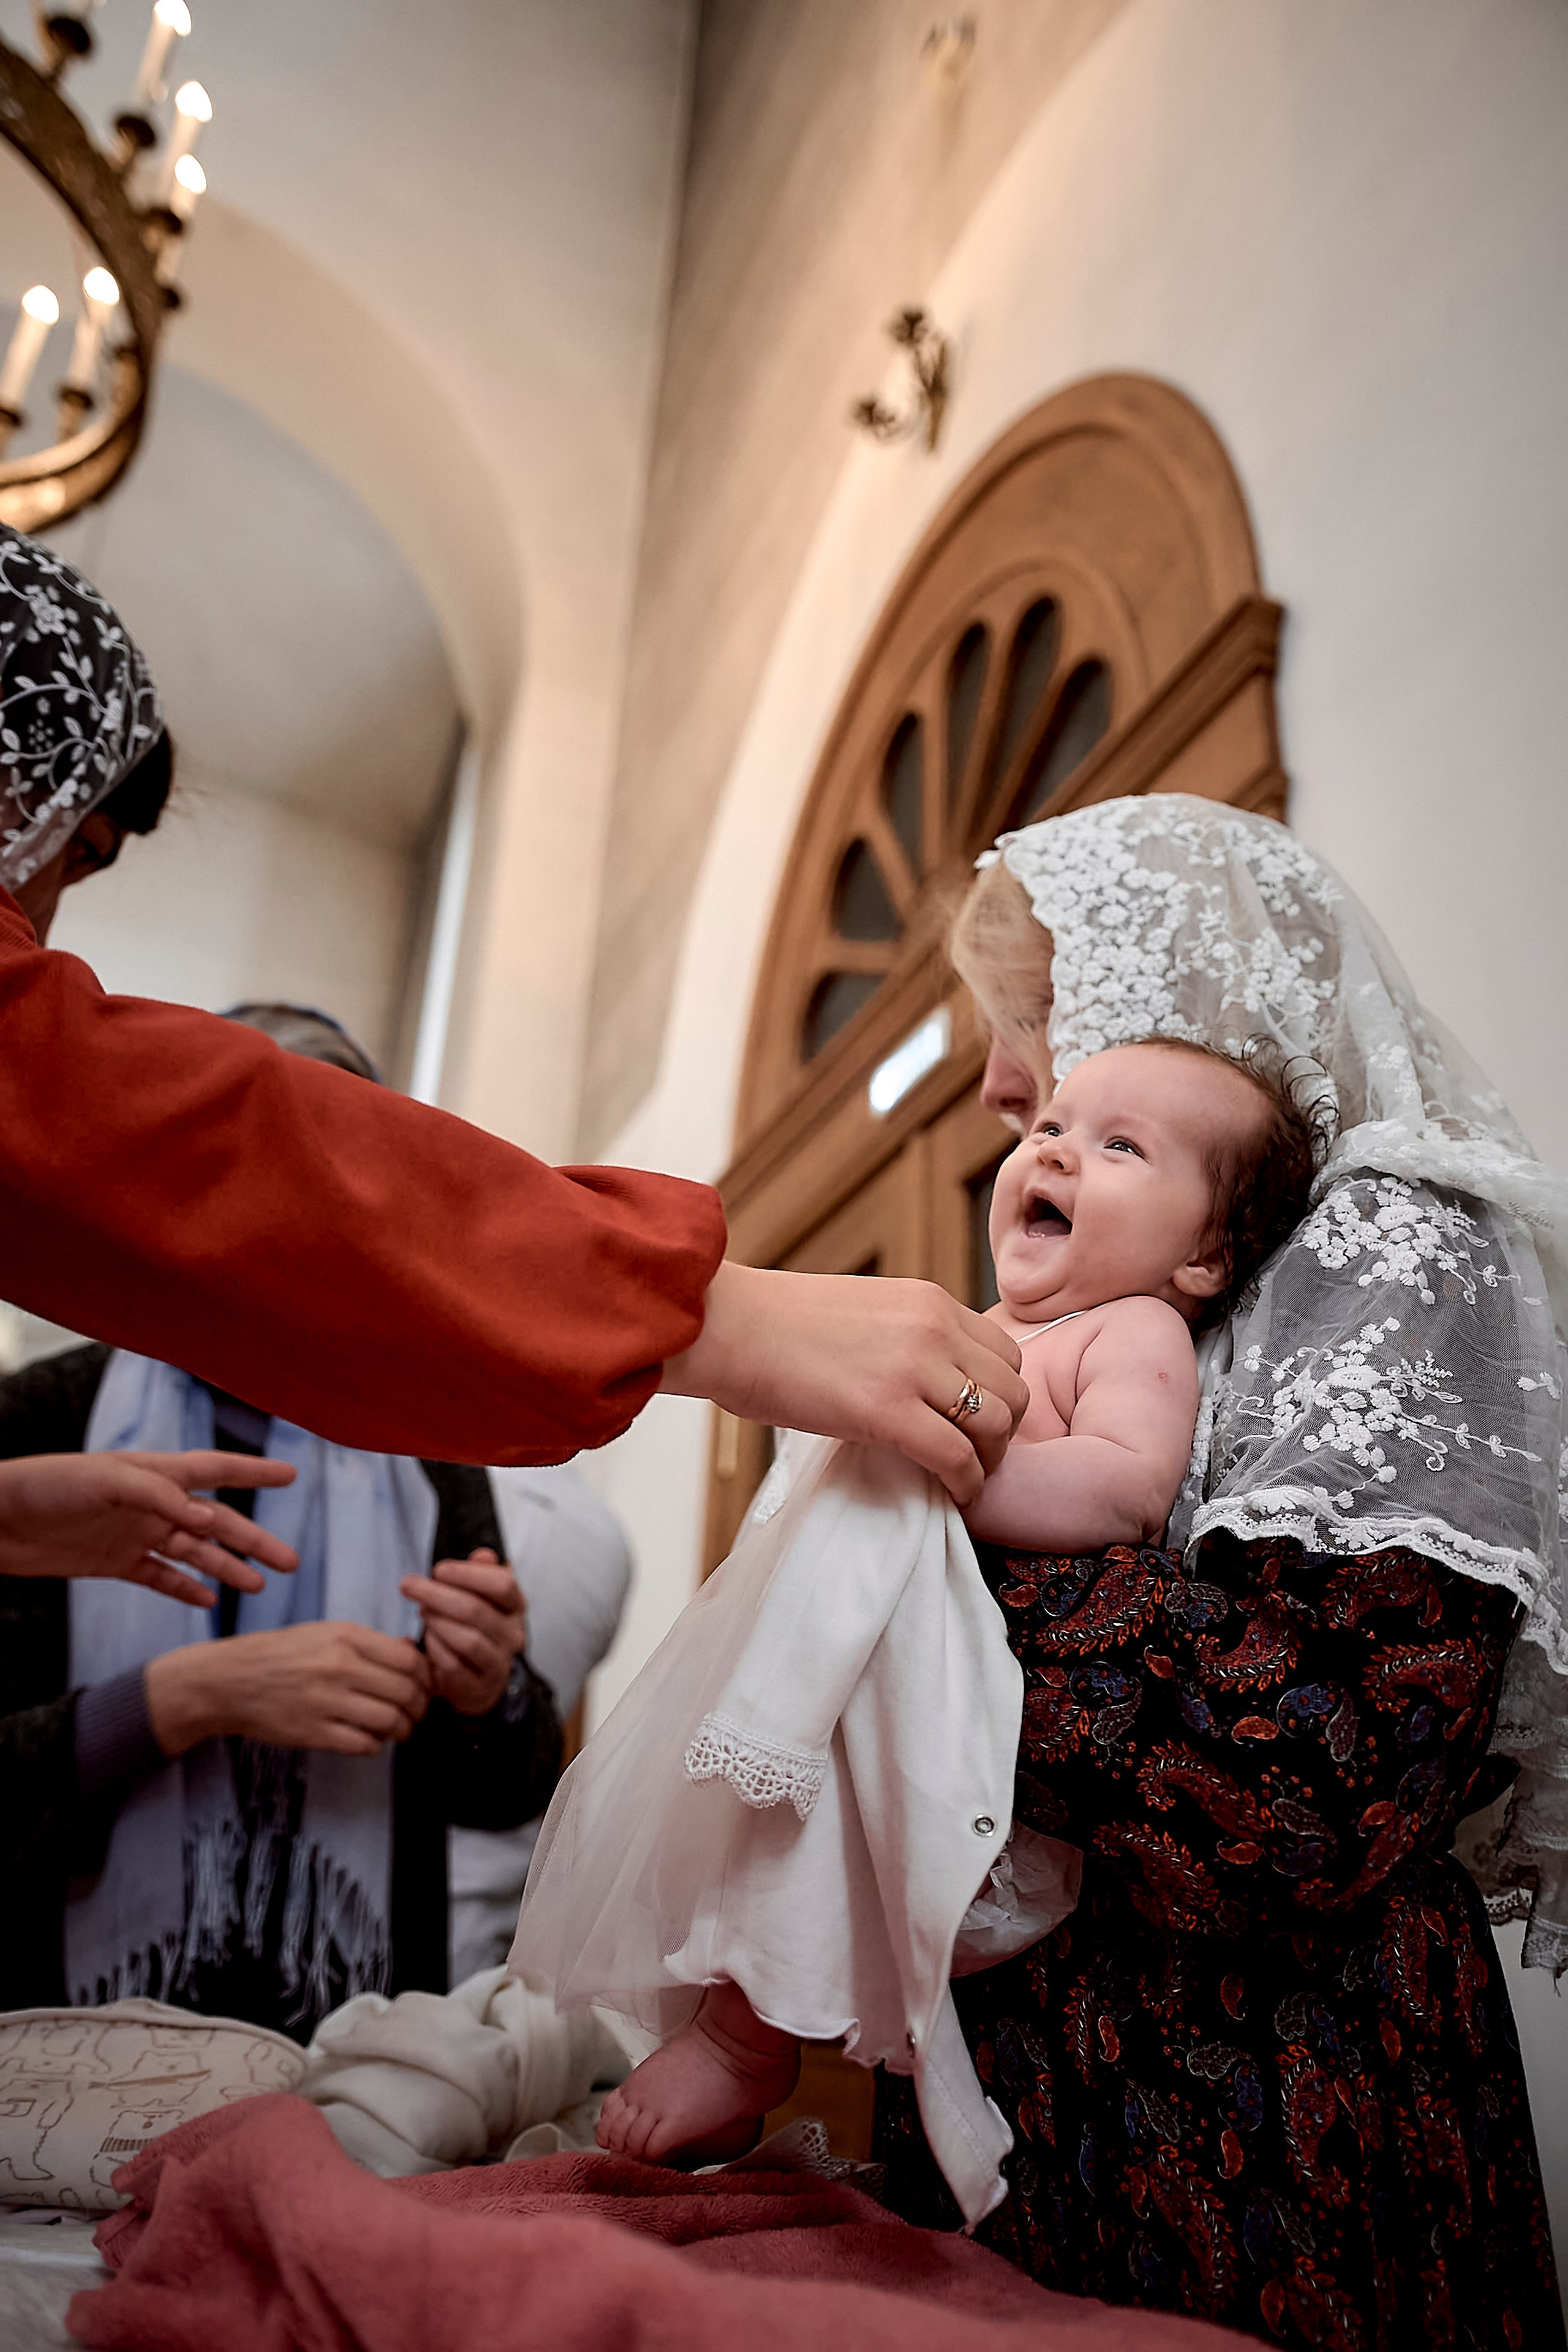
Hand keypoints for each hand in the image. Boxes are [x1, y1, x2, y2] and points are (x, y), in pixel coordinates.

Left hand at [0, 1450, 298, 1607]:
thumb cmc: (48, 1485)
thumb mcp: (106, 1480)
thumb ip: (159, 1496)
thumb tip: (206, 1520)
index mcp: (156, 1474)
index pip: (217, 1469)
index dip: (255, 1470)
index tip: (293, 1474)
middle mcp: (153, 1504)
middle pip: (216, 1522)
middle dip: (254, 1540)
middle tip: (291, 1560)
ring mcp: (136, 1534)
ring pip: (195, 1553)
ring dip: (227, 1568)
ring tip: (259, 1586)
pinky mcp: (115, 1562)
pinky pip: (161, 1578)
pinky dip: (186, 1589)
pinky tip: (210, 1602)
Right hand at [145, 1621, 431, 1757]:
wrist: (229, 1681)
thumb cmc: (281, 1654)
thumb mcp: (325, 1633)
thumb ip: (370, 1643)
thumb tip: (414, 1653)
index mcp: (346, 1637)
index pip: (410, 1659)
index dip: (426, 1676)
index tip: (425, 1684)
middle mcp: (339, 1666)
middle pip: (406, 1692)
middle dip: (420, 1706)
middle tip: (417, 1711)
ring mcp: (326, 1701)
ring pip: (390, 1721)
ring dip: (403, 1729)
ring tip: (399, 1728)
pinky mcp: (313, 1732)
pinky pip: (364, 1745)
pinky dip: (376, 1745)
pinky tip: (371, 1738)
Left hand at [400, 1548, 525, 1716]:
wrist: (475, 1682)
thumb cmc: (472, 1629)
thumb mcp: (479, 1598)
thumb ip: (479, 1575)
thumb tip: (483, 1555)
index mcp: (515, 1608)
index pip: (503, 1585)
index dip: (469, 1574)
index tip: (438, 1569)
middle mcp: (512, 1636)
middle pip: (477, 1610)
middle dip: (437, 1594)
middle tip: (409, 1585)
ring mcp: (498, 1664)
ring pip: (468, 1640)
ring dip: (437, 1622)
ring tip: (420, 1611)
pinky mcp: (478, 1687)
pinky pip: (454, 1665)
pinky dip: (436, 1649)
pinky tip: (426, 1638)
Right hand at [661, 1264, 1028, 1507]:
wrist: (726, 1325)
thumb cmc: (776, 1325)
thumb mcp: (863, 1312)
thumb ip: (906, 1338)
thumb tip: (922, 1381)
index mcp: (929, 1301)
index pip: (1005, 1351)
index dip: (1000, 1394)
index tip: (980, 1422)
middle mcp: (934, 1328)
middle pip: (1013, 1389)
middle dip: (1004, 1430)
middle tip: (978, 1456)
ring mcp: (914, 1368)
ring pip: (996, 1424)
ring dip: (989, 1459)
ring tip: (965, 1476)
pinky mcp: (888, 1412)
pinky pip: (957, 1457)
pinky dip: (966, 1483)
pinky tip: (953, 1494)